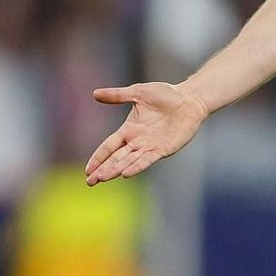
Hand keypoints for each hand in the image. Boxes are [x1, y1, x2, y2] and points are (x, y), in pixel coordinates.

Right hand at [85, 82, 207, 185]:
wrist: (189, 99)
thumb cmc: (165, 94)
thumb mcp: (138, 93)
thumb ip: (118, 95)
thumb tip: (95, 94)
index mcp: (129, 130)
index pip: (109, 146)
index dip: (98, 157)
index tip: (87, 170)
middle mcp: (137, 141)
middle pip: (116, 158)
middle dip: (103, 169)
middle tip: (90, 182)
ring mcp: (149, 147)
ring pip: (129, 161)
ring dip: (116, 170)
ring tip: (103, 178)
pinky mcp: (163, 149)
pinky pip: (147, 160)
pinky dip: (136, 166)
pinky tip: (126, 174)